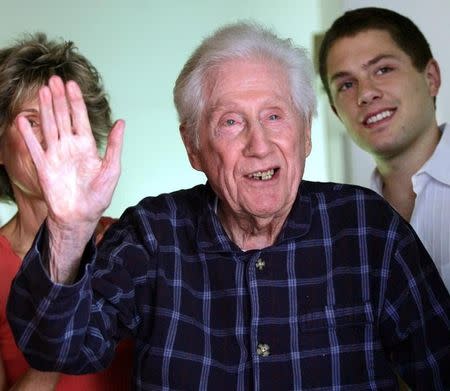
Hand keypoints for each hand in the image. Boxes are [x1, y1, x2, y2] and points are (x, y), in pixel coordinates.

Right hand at [17, 75, 123, 281]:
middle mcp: (70, 147)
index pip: (80, 119)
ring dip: (45, 109)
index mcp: (87, 147)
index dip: (76, 102)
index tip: (71, 85)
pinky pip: (34, 148)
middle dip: (59, 99)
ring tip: (42, 91)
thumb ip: (115, 145)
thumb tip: (121, 122)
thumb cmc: (98, 196)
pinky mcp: (44, 167)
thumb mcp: (112, 169)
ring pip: (49, 127)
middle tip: (54, 79)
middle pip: (63, 117)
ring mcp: (56, 155)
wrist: (80, 215)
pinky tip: (21, 120)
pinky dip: (27, 135)